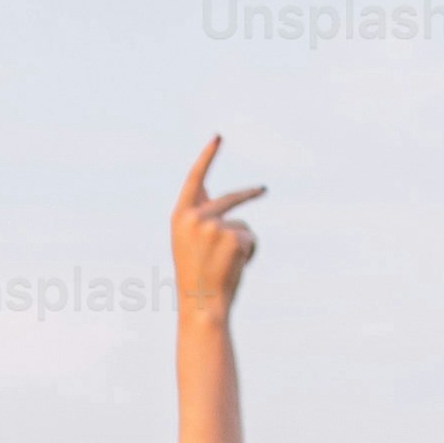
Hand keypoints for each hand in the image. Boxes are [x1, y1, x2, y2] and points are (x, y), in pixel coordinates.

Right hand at [172, 136, 263, 321]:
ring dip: (242, 243)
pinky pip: (250, 238)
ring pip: (242, 224)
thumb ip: (199, 216)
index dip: (207, 157)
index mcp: (180, 217)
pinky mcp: (233, 237)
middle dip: (250, 194)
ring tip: (227, 265)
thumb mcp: (189, 243)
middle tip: (264, 189)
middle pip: (230, 199)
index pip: (196, 179)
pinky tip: (235, 268)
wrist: (201, 305)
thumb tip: (216, 194)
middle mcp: (195, 217)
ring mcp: (214, 226)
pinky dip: (249, 253)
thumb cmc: (196, 277)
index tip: (218, 137)